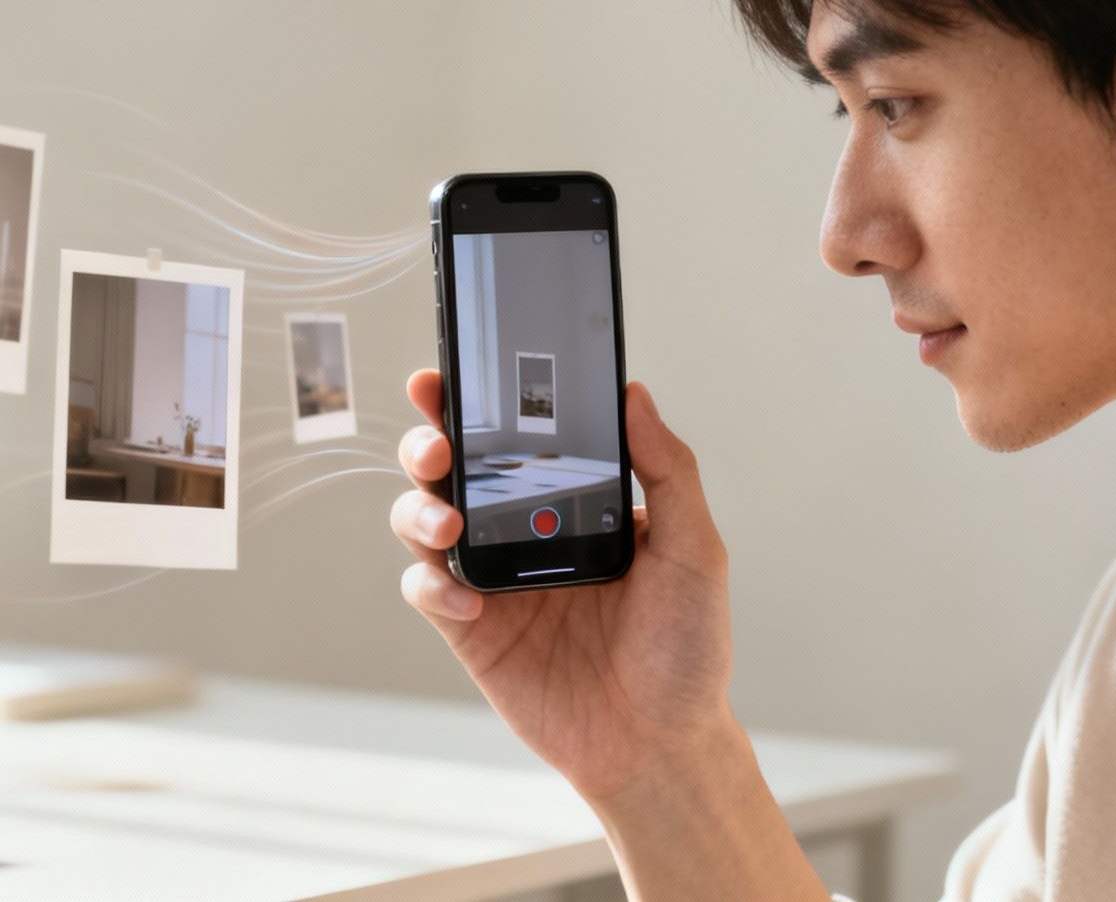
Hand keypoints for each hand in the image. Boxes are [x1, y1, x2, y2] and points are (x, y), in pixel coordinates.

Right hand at [390, 371, 735, 803]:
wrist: (660, 745)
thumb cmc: (686, 649)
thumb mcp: (695, 551)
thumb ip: (670, 471)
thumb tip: (636, 395)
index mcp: (575, 499)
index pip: (519, 434)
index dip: (479, 399)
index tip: (457, 370)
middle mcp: (525, 528)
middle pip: (455, 467)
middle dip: (430, 441)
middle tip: (437, 444)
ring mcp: (494, 577)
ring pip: (425, 519)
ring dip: (420, 509)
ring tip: (448, 523)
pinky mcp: (471, 630)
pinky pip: (428, 590)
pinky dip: (432, 586)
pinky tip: (466, 599)